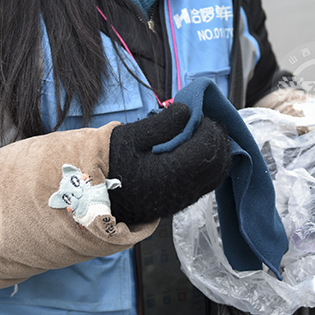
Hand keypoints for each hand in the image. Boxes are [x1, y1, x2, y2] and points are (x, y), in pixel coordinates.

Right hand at [107, 102, 230, 224]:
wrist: (96, 195)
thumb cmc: (111, 163)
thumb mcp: (130, 136)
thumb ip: (161, 124)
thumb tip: (188, 112)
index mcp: (168, 174)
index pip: (206, 149)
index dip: (209, 128)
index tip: (198, 114)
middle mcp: (180, 191)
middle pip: (218, 164)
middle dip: (217, 138)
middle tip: (205, 120)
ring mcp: (183, 199)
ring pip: (217, 175)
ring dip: (216, 151)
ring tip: (202, 132)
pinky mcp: (181, 202)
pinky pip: (207, 183)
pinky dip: (210, 164)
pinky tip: (197, 149)